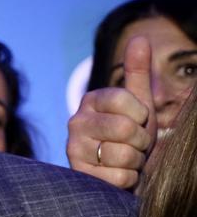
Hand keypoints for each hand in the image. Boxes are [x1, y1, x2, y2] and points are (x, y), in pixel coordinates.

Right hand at [67, 36, 156, 190]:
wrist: (120, 171)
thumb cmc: (131, 136)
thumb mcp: (139, 103)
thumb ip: (137, 71)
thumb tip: (141, 37)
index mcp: (90, 100)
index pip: (124, 100)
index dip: (142, 114)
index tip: (139, 121)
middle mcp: (75, 122)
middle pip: (126, 129)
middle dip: (141, 141)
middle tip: (135, 144)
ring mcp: (74, 148)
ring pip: (123, 154)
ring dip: (135, 162)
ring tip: (126, 160)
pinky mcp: (79, 174)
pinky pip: (118, 176)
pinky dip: (127, 179)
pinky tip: (118, 174)